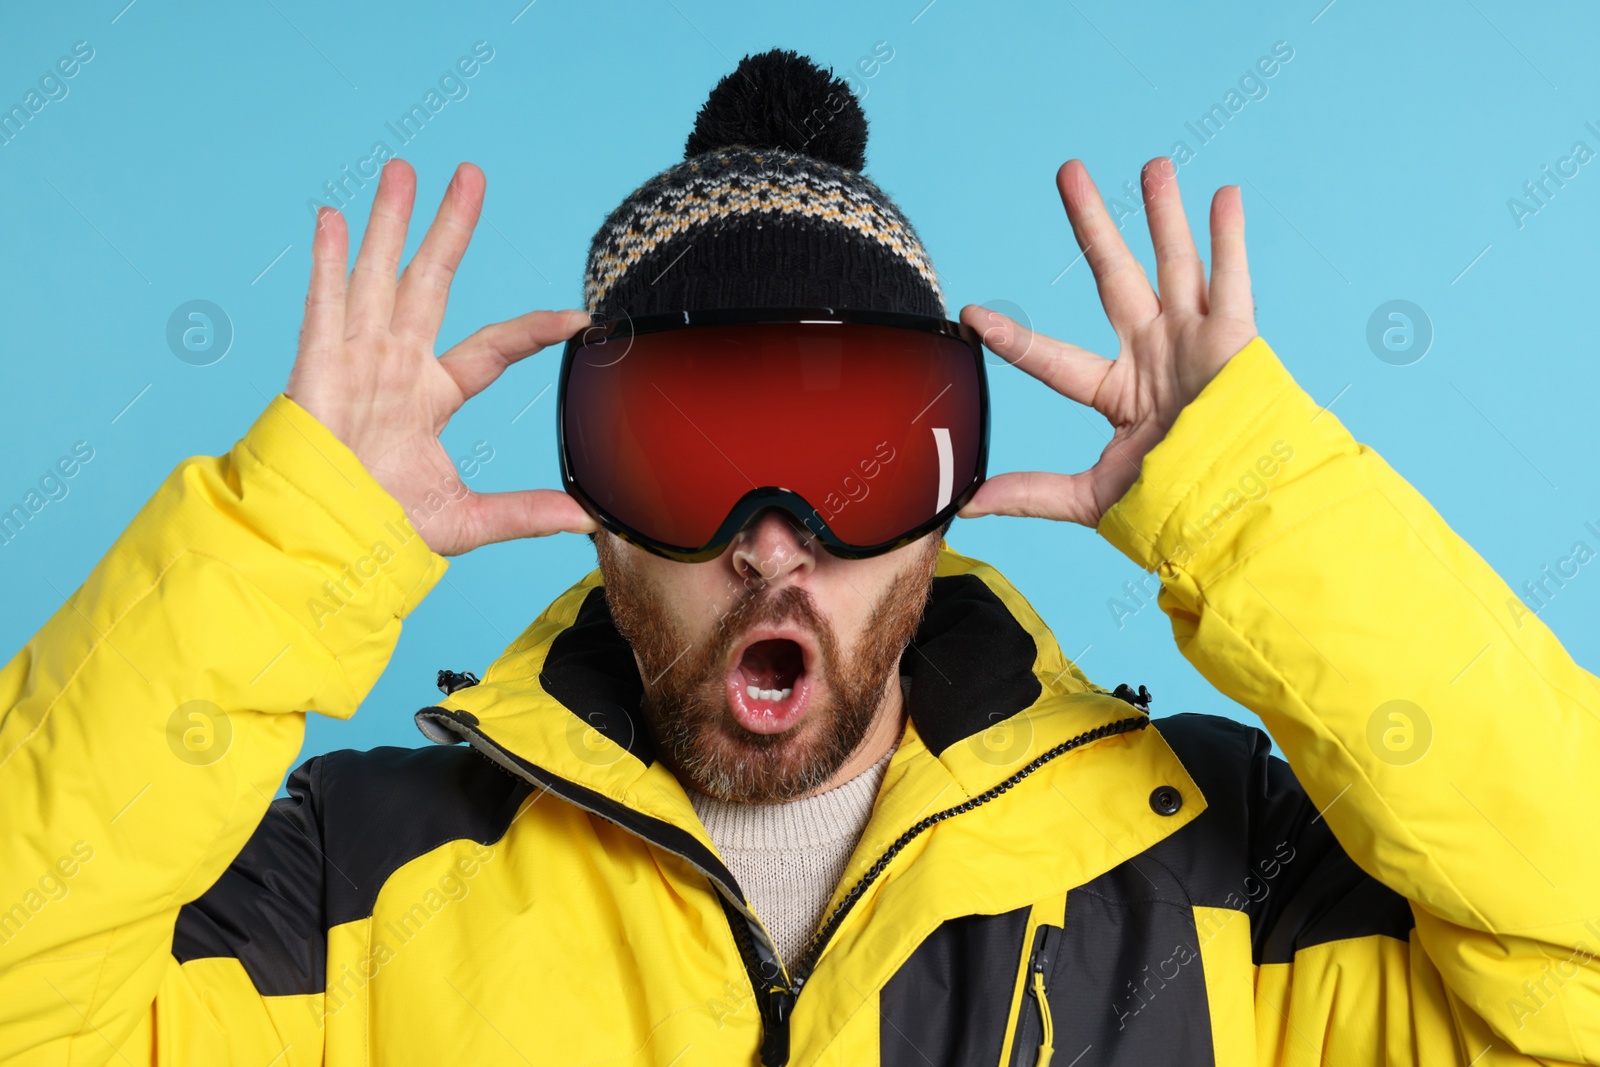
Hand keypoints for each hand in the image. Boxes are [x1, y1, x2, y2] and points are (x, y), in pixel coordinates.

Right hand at [285, 159, 597, 555]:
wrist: (324, 541)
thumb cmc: (380, 527)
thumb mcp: (467, 519)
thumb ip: (525, 513)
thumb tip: (586, 520)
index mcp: (431, 395)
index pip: (492, 349)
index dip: (531, 331)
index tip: (576, 317)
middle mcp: (396, 365)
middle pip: (430, 281)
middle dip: (449, 227)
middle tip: (470, 175)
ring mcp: (356, 359)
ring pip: (377, 275)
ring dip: (390, 221)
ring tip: (404, 169)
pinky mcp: (317, 366)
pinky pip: (323, 304)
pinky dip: (326, 260)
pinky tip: (332, 217)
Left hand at [957, 157, 1258, 528]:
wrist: (1237, 510)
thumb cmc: (1176, 504)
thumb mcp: (1094, 496)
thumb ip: (1034, 493)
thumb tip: (966, 504)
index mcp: (1119, 392)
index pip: (1053, 360)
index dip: (1015, 340)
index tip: (974, 317)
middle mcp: (1154, 355)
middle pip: (1113, 275)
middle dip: (1092, 225)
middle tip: (1068, 171)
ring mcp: (1194, 341)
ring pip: (1173, 263)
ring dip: (1163, 213)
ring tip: (1151, 165)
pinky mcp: (1234, 338)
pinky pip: (1231, 277)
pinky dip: (1230, 237)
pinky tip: (1224, 195)